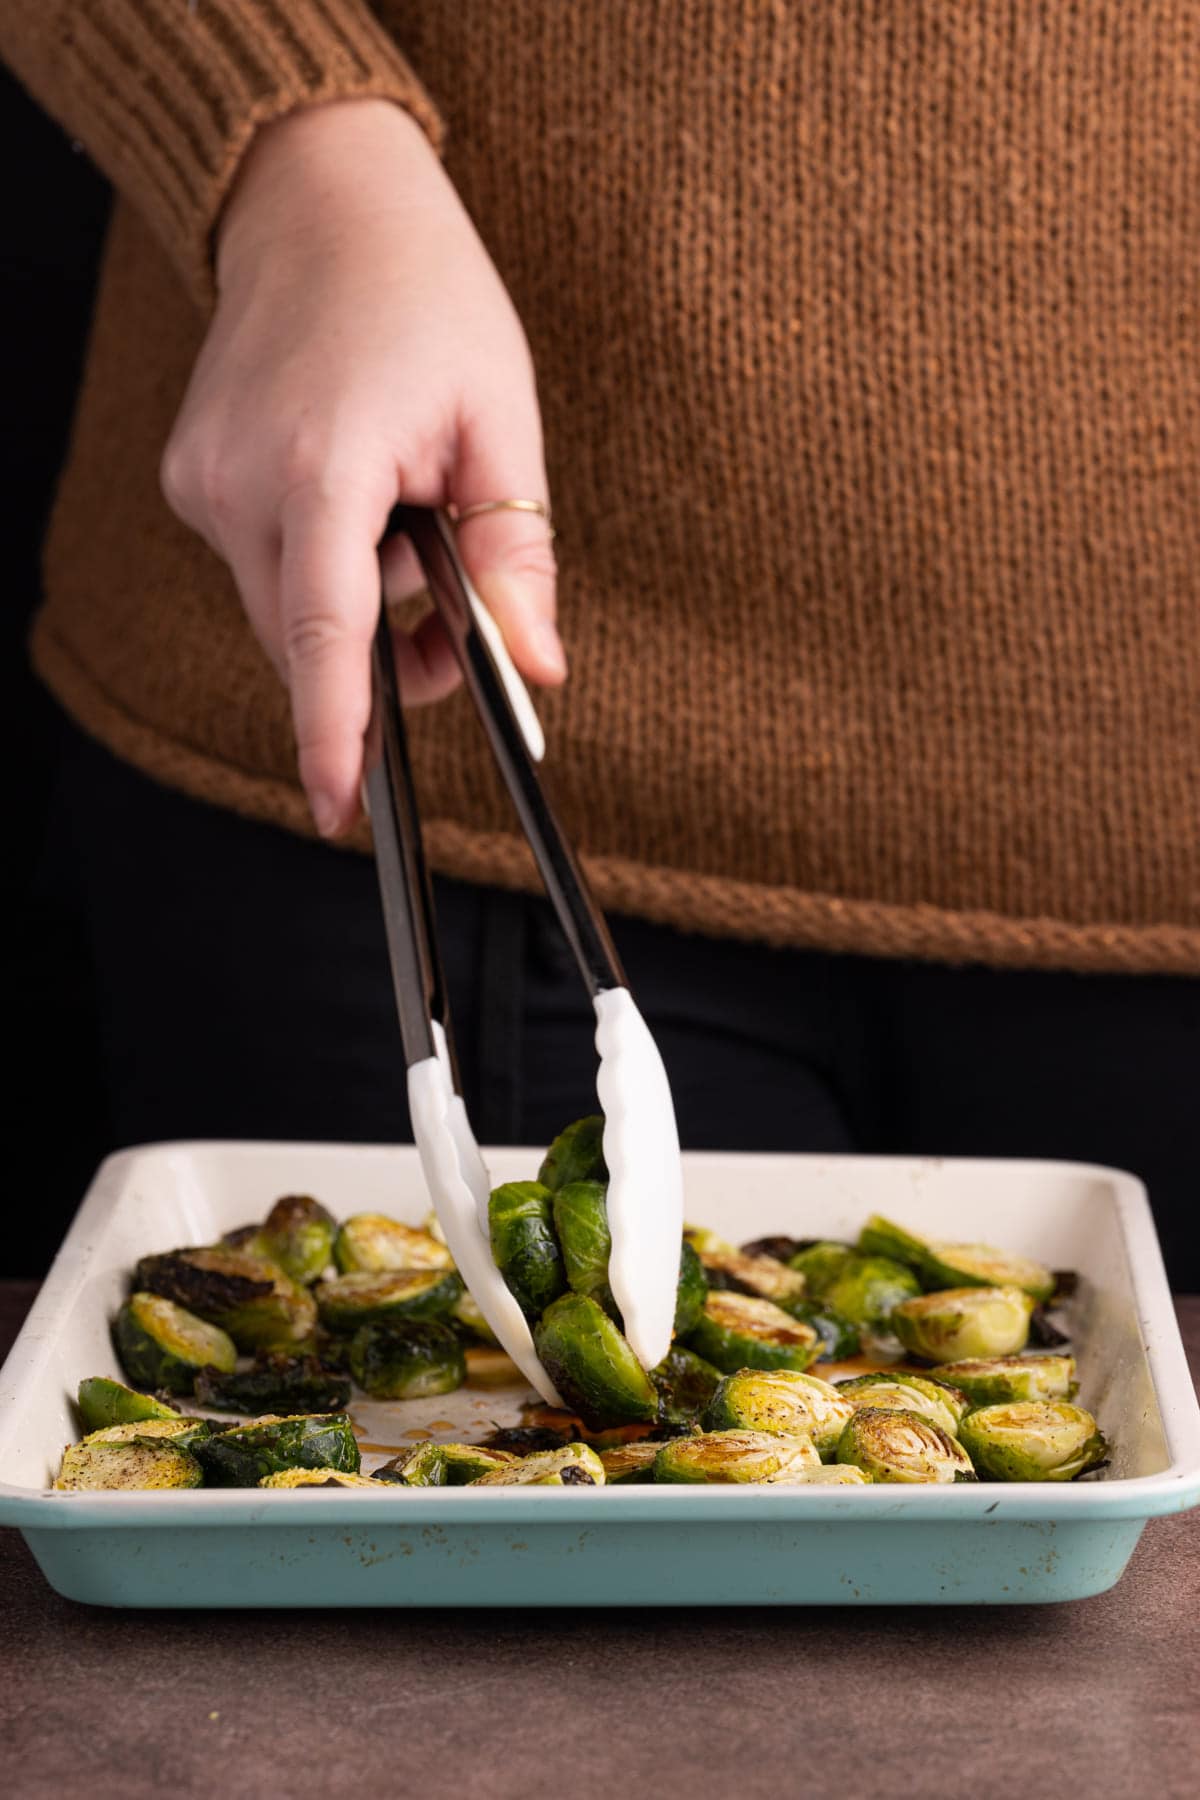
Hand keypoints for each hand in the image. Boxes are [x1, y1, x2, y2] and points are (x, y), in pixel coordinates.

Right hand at [160, 99, 564, 838]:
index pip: (323, 632)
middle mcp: (240, 478)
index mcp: (323, 462)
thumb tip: (536, 669)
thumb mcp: (502, 419)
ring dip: (353, 603)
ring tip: (404, 516)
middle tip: (453, 603)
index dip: (333, 730)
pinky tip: (351, 489)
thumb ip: (516, 555)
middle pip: (311, 640)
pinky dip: (317, 561)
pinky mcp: (189, 477)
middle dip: (386, 655)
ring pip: (285, 610)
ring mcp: (200, 479)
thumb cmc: (426, 297)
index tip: (338, 805)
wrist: (317, 202)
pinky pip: (262, 566)